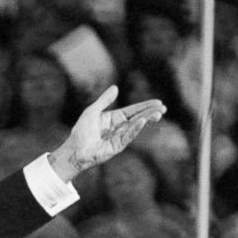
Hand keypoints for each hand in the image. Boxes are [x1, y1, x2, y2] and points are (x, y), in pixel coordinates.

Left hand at [48, 85, 165, 181]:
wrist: (74, 150)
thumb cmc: (81, 131)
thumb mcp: (92, 112)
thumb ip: (104, 101)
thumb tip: (116, 87)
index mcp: (113, 118)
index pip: (132, 110)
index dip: (145, 106)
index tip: (158, 102)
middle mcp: (118, 127)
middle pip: (138, 118)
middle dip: (150, 112)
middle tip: (163, 108)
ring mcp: (119, 137)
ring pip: (136, 127)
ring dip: (147, 120)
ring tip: (158, 114)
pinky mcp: (117, 146)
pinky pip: (128, 136)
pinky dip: (135, 129)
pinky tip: (142, 122)